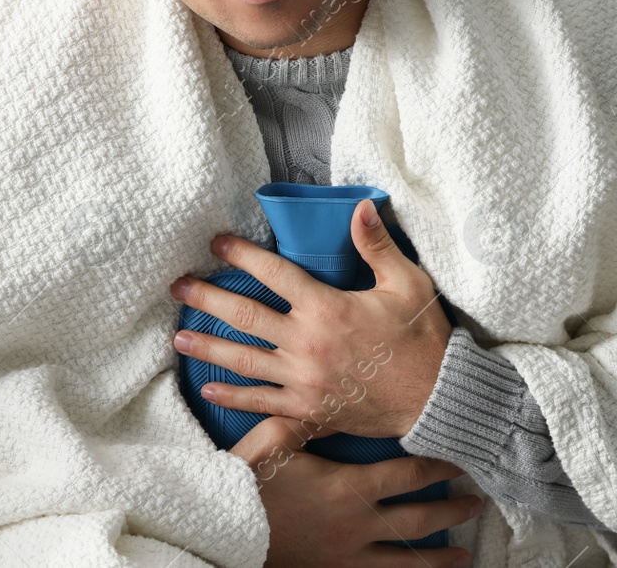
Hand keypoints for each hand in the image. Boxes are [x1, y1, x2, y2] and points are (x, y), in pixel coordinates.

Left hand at [171, 198, 452, 440]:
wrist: (437, 398)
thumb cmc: (422, 339)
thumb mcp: (407, 284)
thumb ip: (377, 245)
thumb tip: (361, 206)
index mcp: (327, 308)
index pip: (274, 274)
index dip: (242, 254)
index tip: (217, 243)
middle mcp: (307, 344)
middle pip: (245, 316)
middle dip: (207, 298)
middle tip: (178, 287)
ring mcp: (303, 380)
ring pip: (244, 360)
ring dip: (208, 347)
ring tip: (179, 337)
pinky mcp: (307, 410)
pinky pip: (261, 403)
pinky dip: (233, 397)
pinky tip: (209, 389)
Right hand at [232, 415, 478, 567]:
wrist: (224, 530)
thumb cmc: (249, 480)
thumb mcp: (276, 436)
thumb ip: (308, 413)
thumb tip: (332, 385)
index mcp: (349, 487)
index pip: (408, 475)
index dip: (438, 467)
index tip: (459, 460)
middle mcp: (357, 524)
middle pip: (418, 518)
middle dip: (451, 509)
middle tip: (477, 502)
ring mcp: (347, 555)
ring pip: (405, 558)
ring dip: (439, 555)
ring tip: (464, 551)